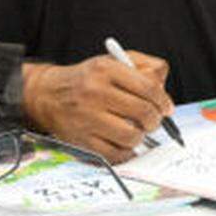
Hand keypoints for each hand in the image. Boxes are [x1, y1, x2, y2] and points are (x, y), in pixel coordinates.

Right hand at [22, 51, 173, 163]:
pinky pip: (116, 154)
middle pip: (143, 112)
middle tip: (153, 120)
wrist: (48, 95)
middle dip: (155, 119)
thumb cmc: (89, 79)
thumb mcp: (114, 61)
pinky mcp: (81, 140)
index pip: (148, 87)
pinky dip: (125, 151)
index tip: (167, 108)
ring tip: (136, 129)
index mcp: (106, 70)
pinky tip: (123, 141)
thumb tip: (164, 92)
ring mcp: (87, 118)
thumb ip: (145, 67)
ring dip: (140, 136)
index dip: (163, 101)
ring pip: (132, 136)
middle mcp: (95, 92)